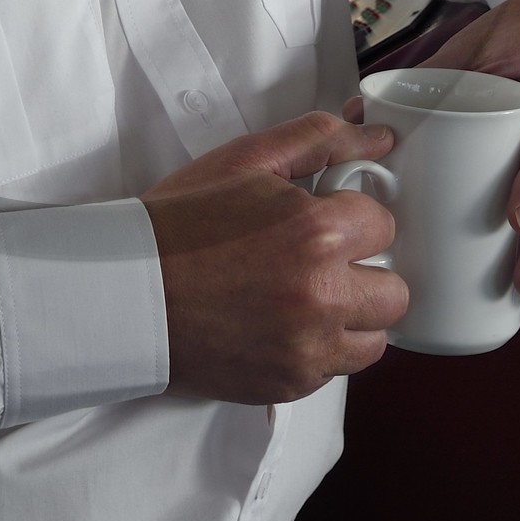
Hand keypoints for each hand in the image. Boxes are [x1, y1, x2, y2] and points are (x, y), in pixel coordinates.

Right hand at [143, 111, 406, 403]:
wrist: (125, 291)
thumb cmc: (180, 223)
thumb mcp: (245, 160)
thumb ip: (319, 140)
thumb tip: (378, 136)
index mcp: (314, 234)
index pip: (383, 225)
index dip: (352, 218)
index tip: (325, 221)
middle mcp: (320, 297)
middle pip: (394, 291)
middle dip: (364, 271)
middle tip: (324, 262)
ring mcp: (307, 349)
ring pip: (375, 338)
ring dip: (352, 317)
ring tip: (308, 297)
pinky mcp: (290, 384)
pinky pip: (337, 370)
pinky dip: (320, 349)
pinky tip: (283, 324)